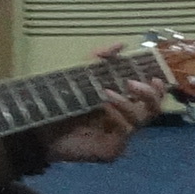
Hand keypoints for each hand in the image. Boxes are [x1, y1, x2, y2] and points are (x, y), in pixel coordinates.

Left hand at [35, 47, 165, 169]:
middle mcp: (124, 119)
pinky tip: (105, 110)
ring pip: (140, 120)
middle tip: (131, 82)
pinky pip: (124, 134)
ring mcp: (120, 136)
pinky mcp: (112, 150)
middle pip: (153, 109)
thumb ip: (99, 59)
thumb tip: (122, 43)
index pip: (148, 96)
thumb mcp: (79, 74)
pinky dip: (117, 118)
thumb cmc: (59, 100)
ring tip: (106, 93)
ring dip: (126, 103)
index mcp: (121, 102)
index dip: (156, 88)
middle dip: (149, 94)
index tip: (153, 76)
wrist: (38, 127)